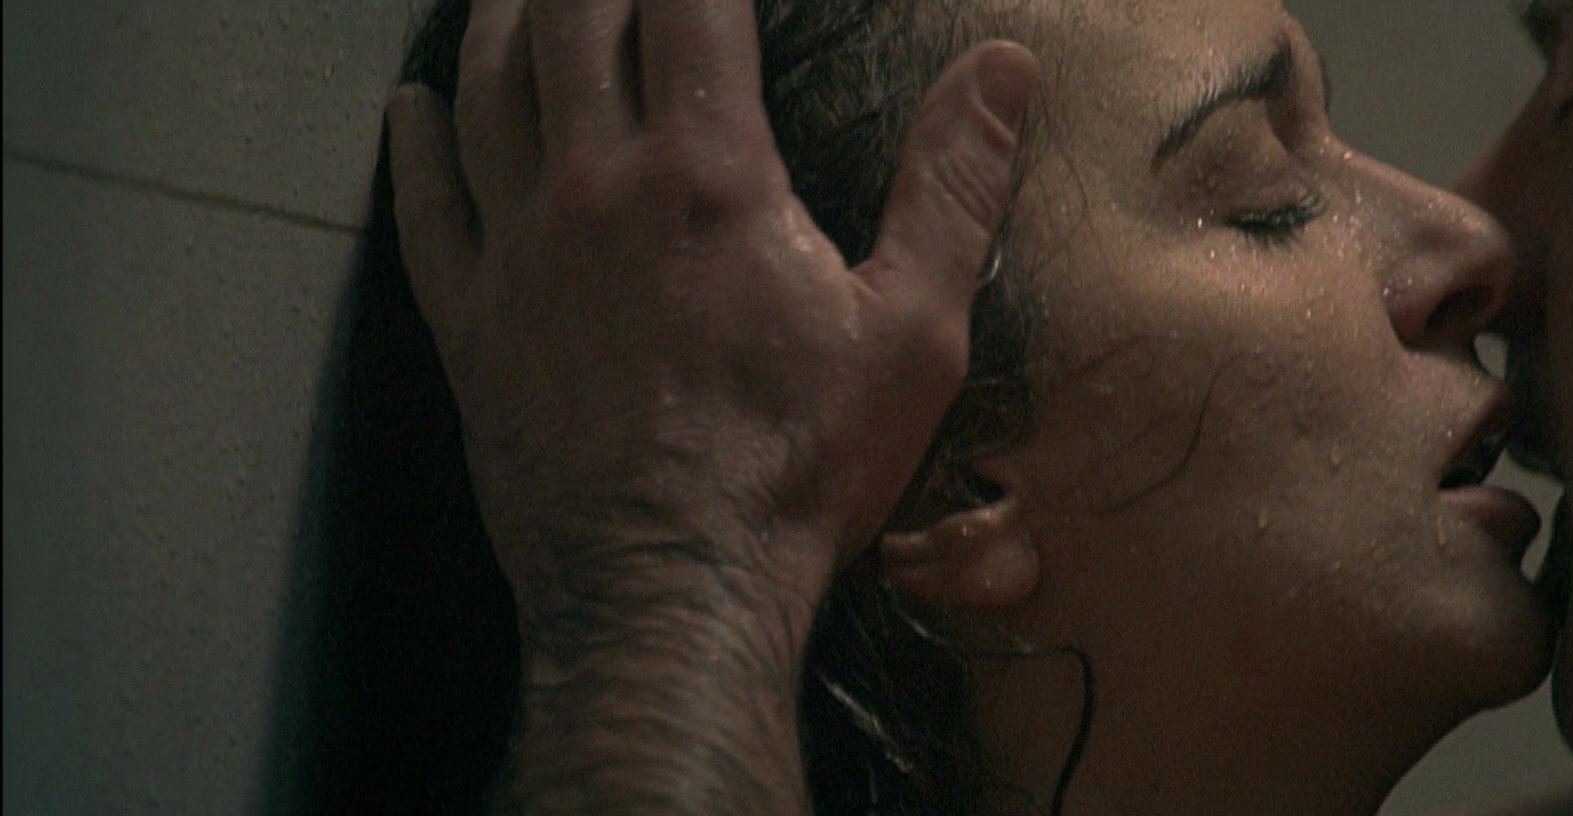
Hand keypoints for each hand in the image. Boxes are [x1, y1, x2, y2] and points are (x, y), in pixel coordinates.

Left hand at [385, 0, 1038, 608]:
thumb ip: (954, 186)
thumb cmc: (800, 467)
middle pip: (567, 21)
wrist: (671, 591)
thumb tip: (1006, 66)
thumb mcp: (913, 330)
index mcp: (706, 173)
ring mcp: (517, 253)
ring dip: (499, 18)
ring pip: (484, 91)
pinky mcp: (471, 324)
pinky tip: (409, 104)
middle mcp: (593, 187)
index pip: (685, 3)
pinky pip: (422, 207)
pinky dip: (412, 143)